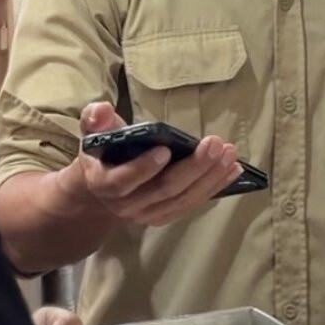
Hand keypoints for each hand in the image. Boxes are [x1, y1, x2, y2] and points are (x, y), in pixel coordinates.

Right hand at [62, 103, 241, 228]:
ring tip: (230, 155)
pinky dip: (213, 187)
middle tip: (215, 144)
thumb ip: (95, 119)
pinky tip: (232, 170)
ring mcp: (148, 214)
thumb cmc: (102, 152)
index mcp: (104, 184)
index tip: (166, 149)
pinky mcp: (165, 215)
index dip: (144, 168)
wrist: (99, 187)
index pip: (123, 181)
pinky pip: (191, 204)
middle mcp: (126, 205)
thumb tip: (102, 109)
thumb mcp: (93, 132)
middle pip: (164, 190)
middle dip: (193, 168)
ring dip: (210, 178)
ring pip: (182, 199)